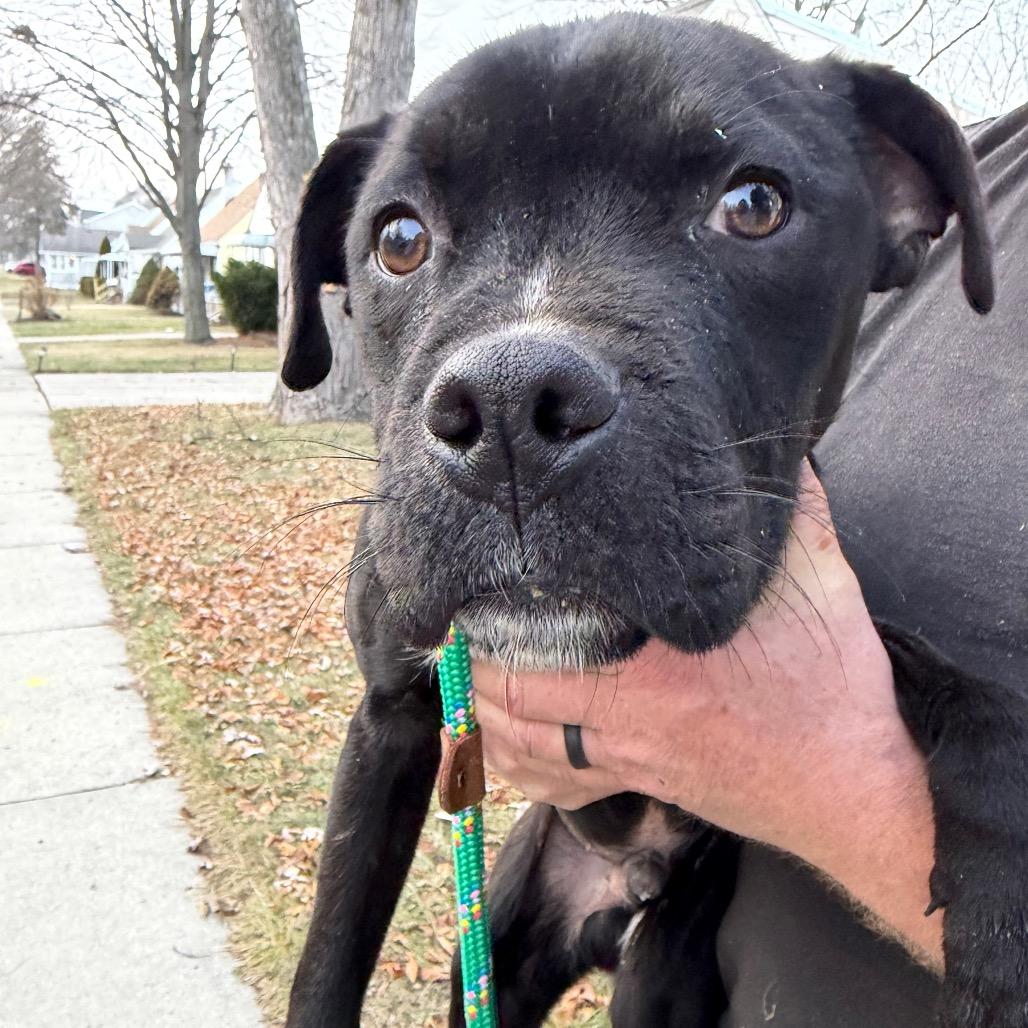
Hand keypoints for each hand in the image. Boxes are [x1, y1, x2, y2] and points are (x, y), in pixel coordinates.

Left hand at [474, 461, 942, 964]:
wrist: (856, 789)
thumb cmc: (831, 691)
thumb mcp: (822, 587)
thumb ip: (795, 516)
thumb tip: (787, 452)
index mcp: (653, 668)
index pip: (537, 646)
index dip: (489, 619)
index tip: (473, 588)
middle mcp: (625, 719)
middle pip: (510, 698)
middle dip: (472, 661)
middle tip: (459, 624)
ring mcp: (627, 758)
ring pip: (521, 747)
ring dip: (483, 711)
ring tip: (468, 671)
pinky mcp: (639, 783)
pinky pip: (555, 788)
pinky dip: (515, 767)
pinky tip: (502, 743)